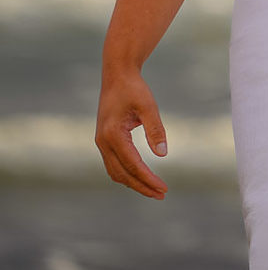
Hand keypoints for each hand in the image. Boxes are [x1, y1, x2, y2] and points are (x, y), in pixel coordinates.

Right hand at [95, 67, 168, 197]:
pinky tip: (141, 176)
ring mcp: (101, 143)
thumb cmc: (134, 88)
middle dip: (142, 186)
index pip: (132, 165)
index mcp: (113, 135)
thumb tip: (162, 154)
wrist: (117, 75)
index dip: (148, 179)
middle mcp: (103, 143)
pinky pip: (114, 165)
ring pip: (116, 172)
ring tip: (154, 189)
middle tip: (162, 194)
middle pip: (122, 174)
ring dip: (134, 183)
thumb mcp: (148, 106)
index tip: (164, 188)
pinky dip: (127, 174)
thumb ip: (155, 129)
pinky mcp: (104, 141)